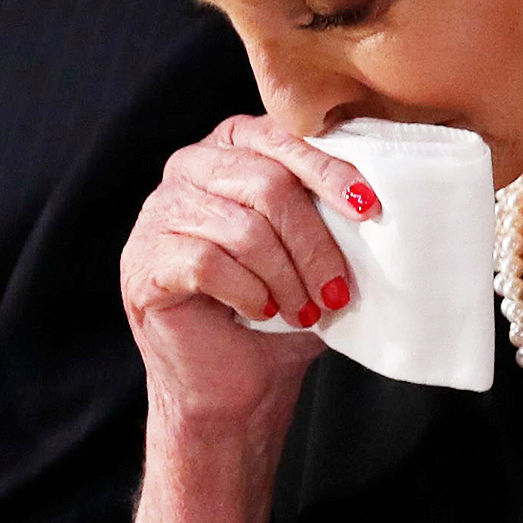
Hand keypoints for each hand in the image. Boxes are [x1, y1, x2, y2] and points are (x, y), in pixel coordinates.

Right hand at [121, 113, 379, 425]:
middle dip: (313, 242)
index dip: (329, 170)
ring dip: (286, 277)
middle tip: (338, 290)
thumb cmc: (280, 309)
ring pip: (243, 228)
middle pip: (267, 184)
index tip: (369, 209)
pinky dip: (248, 292)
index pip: (282, 136)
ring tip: (305, 309)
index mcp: (231, 145)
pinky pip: (207, 264)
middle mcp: (189, 167)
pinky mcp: (145, 262)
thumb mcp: (313, 247)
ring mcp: (159, 213)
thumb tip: (377, 194)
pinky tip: (263, 312)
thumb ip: (330, 208)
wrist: (235, 386)